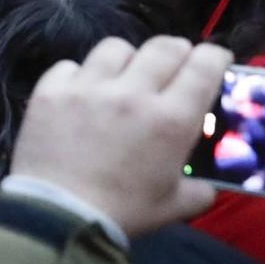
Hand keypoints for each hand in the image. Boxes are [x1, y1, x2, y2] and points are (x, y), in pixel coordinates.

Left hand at [8, 35, 227, 236]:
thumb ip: (197, 190)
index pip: (204, 66)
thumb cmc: (122, 212)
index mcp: (172, 119)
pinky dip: (78, 75)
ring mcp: (88, 88)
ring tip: (124, 76)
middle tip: (173, 64)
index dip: (214, 57)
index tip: (213, 60)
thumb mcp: (174, 205)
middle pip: (163, 47)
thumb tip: (204, 185)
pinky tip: (80, 92)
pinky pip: (69, 65)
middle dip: (176, 51)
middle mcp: (133, 94)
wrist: (58, 216)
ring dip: (127, 59)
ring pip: (115, 48)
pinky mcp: (50, 91)